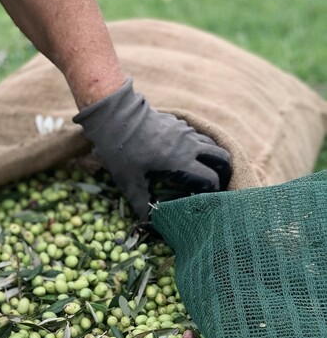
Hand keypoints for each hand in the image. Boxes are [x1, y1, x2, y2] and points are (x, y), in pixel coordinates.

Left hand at [73, 78, 231, 221]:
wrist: (115, 116)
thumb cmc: (121, 151)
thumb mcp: (129, 181)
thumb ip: (141, 202)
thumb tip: (147, 221)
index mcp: (181, 162)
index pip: (210, 179)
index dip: (213, 191)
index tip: (207, 199)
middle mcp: (190, 145)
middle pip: (221, 157)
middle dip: (224, 172)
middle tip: (217, 184)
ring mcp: (186, 131)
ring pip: (212, 144)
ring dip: (214, 157)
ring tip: (208, 169)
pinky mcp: (178, 122)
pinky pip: (198, 134)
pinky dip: (201, 145)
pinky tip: (190, 153)